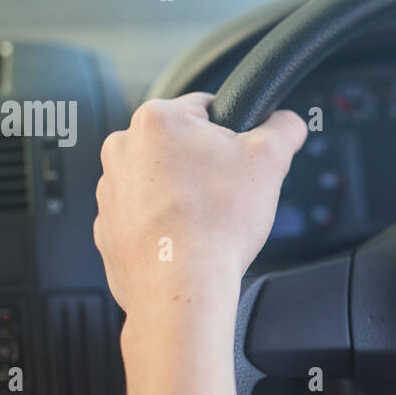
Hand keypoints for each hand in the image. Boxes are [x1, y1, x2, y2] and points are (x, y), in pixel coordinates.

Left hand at [93, 93, 305, 315]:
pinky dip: (163, 226)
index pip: (205, 108)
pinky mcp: (107, 228)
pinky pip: (143, 217)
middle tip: (228, 193)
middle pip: (179, 146)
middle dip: (205, 166)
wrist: (182, 286)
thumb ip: (283, 128)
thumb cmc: (217, 223)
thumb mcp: (269, 160)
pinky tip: (186, 240)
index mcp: (156, 119)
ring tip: (206, 220)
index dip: (233, 133)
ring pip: (159, 181)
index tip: (242, 159)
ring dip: (183, 195)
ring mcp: (110, 190)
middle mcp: (122, 149)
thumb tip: (288, 122)